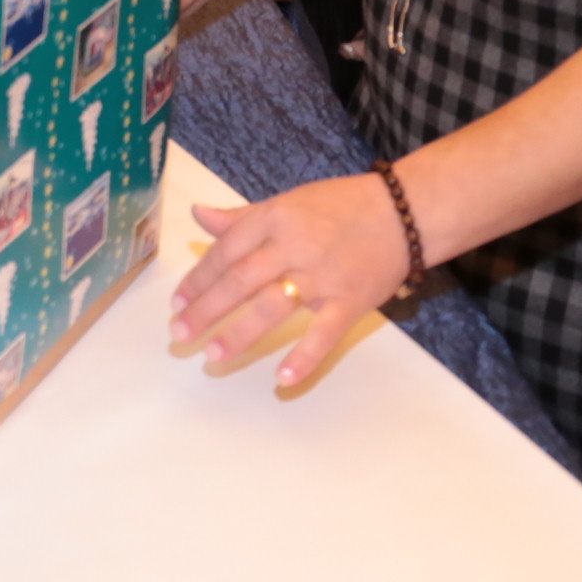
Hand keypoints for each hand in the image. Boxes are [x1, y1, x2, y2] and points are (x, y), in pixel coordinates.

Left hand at [168, 175, 410, 388]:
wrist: (404, 212)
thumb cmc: (341, 206)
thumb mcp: (287, 203)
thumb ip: (242, 217)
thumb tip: (199, 215)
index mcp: (274, 218)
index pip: (226, 251)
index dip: (199, 278)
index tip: (177, 302)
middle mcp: (292, 246)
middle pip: (240, 280)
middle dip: (206, 308)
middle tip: (179, 333)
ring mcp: (322, 275)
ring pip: (272, 306)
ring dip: (240, 332)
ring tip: (212, 354)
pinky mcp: (351, 301)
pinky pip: (324, 332)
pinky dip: (305, 356)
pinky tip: (283, 378)